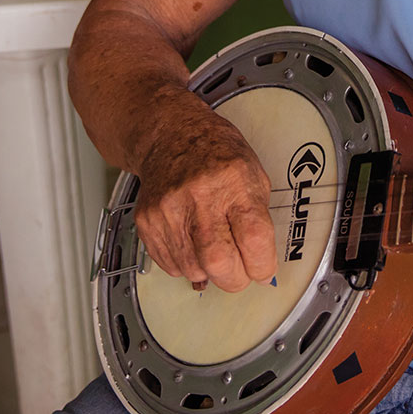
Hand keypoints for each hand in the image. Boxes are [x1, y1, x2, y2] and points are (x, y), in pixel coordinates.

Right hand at [133, 100, 276, 292]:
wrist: (171, 135)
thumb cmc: (217, 152)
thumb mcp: (253, 173)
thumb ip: (259, 216)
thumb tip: (262, 262)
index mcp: (234, 180)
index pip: (254, 236)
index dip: (263, 263)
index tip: (265, 270)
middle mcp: (200, 195)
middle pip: (219, 261)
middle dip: (235, 279)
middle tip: (242, 273)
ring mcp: (169, 210)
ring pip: (193, 269)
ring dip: (211, 272)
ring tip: (217, 251)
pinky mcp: (147, 222)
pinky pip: (170, 265)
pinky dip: (188, 264)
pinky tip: (194, 245)